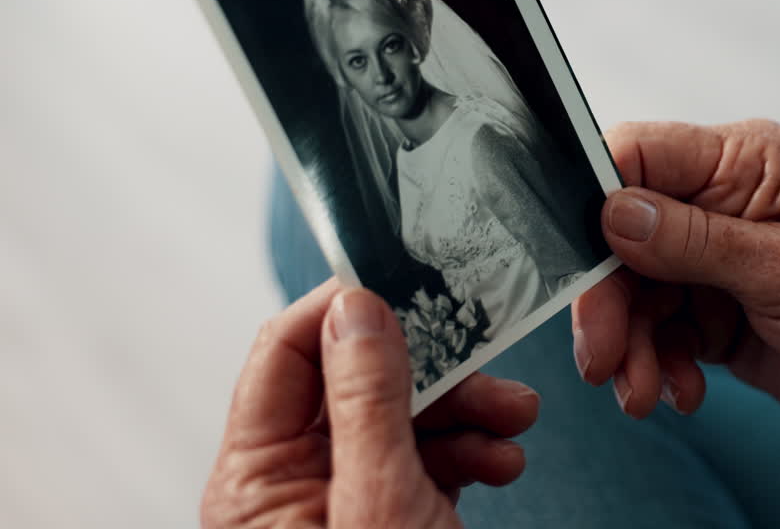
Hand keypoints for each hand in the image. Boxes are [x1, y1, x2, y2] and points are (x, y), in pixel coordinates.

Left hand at [203, 280, 538, 526]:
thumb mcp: (376, 504)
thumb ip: (366, 401)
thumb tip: (354, 306)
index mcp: (257, 477)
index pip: (282, 354)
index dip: (340, 310)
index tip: (402, 283)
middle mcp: (294, 480)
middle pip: (356, 379)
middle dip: (431, 370)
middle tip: (486, 365)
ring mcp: (345, 497)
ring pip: (403, 415)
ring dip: (466, 412)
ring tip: (513, 425)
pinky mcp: (390, 512)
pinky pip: (427, 456)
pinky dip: (471, 452)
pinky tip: (501, 465)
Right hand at [572, 121, 779, 469]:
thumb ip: (696, 241)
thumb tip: (613, 213)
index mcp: (746, 165)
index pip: (642, 155)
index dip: (598, 198)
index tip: (578, 258)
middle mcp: (721, 205)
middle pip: (623, 235)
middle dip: (608, 300)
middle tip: (602, 357)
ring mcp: (714, 261)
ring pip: (633, 292)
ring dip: (630, 346)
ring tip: (642, 393)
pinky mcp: (711, 313)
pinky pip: (657, 333)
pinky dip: (658, 366)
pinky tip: (681, 393)